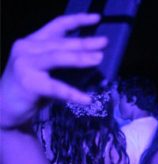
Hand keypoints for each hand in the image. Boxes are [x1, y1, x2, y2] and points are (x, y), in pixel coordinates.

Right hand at [0, 13, 106, 128]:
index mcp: (33, 41)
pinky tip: (87, 99)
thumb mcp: (46, 68)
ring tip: (98, 60)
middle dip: (84, 42)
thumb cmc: (31, 87)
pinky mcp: (28, 83)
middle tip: (105, 43)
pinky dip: (73, 94)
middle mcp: (27, 48)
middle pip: (61, 42)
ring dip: (80, 58)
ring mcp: (25, 64)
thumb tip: (94, 57)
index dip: (78, 20)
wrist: (6, 107)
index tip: (98, 18)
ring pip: (58, 58)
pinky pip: (56, 88)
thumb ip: (62, 59)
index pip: (58, 25)